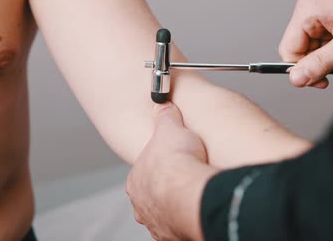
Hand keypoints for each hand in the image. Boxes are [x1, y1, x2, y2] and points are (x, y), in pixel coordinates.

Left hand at [127, 102, 217, 240]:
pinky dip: (186, 219)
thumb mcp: (170, 129)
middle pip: (152, 196)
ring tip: (193, 195)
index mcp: (136, 180)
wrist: (192, 191)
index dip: (160, 166)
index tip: (174, 162)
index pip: (145, 173)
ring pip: (164, 213)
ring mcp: (156, 222)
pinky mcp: (173, 235)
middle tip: (185, 180)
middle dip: (166, 189)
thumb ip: (165, 117)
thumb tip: (162, 104)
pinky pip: (178, 227)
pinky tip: (197, 209)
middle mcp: (142, 205)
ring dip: (176, 206)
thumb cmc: (177, 163)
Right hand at [279, 0, 332, 87]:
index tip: (321, 79)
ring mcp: (318, 11)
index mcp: (308, 10)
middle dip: (318, 62)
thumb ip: (321, 63)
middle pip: (299, 49)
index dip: (302, 69)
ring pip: (311, 47)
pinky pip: (321, 40)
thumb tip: (296, 78)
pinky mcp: (327, 15)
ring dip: (328, 56)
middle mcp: (308, 8)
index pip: (288, 50)